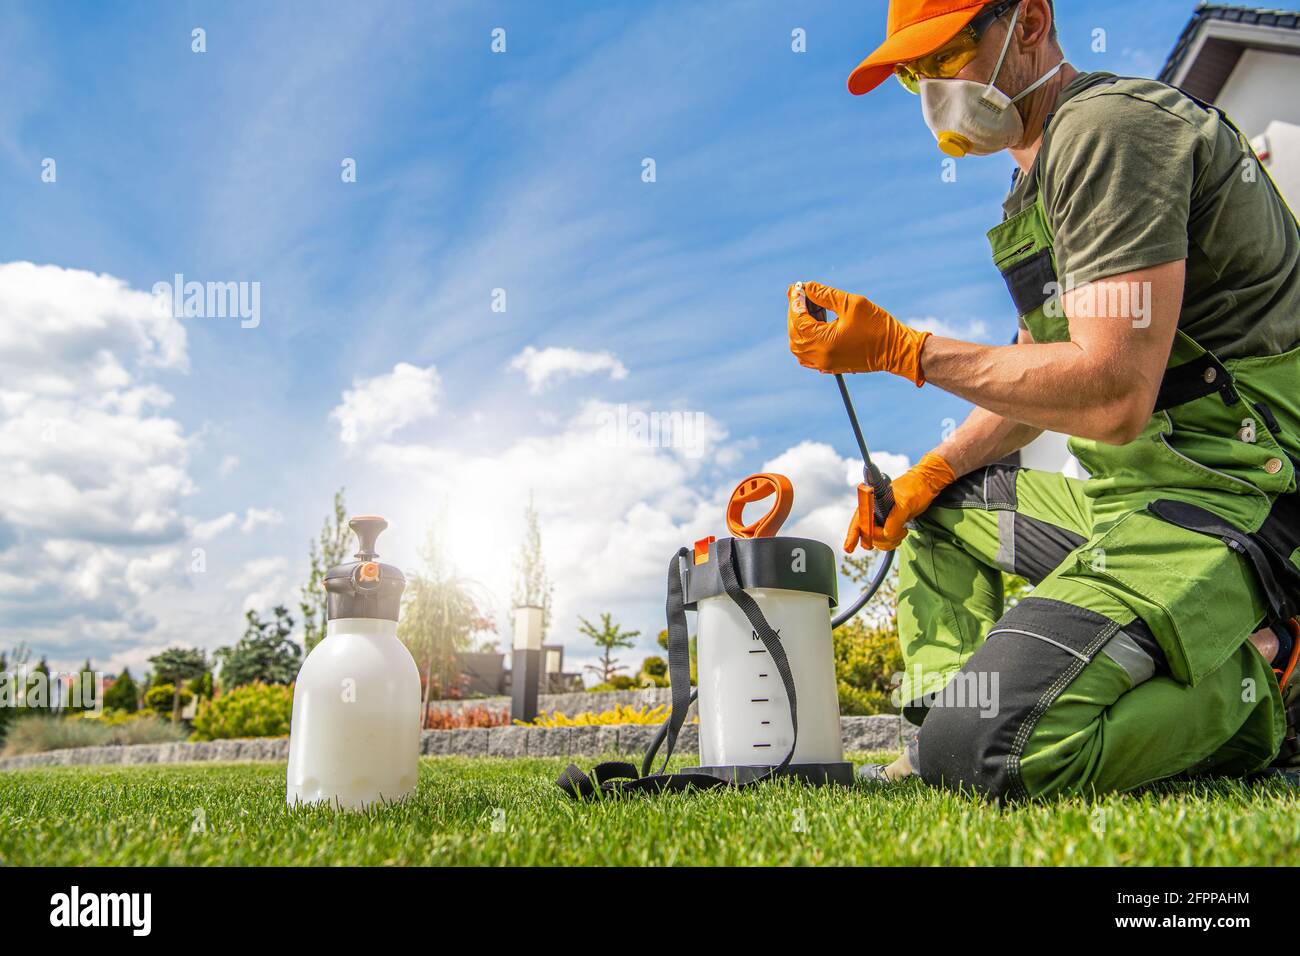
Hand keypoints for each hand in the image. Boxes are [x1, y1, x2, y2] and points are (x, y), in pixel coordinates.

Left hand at [788, 281, 930, 384]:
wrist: (897, 350)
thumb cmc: (878, 325)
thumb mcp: (851, 304)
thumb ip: (825, 295)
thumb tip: (807, 286)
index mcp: (824, 342)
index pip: (799, 321)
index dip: (795, 302)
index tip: (797, 286)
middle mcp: (821, 357)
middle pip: (796, 334)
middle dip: (796, 313)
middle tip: (800, 294)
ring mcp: (825, 364)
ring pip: (799, 346)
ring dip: (799, 326)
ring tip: (810, 307)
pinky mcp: (831, 366)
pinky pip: (808, 355)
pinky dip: (806, 339)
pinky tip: (815, 324)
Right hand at [843, 453, 955, 551]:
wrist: (927, 485)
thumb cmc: (915, 488)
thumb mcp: (906, 503)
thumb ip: (894, 520)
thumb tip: (886, 534)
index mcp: (872, 502)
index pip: (859, 521)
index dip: (852, 535)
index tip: (849, 548)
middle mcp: (874, 511)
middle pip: (867, 534)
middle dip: (880, 539)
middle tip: (897, 534)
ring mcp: (881, 518)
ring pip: (877, 539)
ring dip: (889, 541)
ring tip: (902, 531)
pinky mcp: (890, 524)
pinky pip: (886, 539)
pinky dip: (893, 541)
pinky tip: (901, 533)